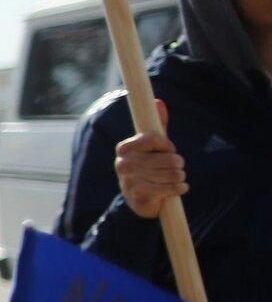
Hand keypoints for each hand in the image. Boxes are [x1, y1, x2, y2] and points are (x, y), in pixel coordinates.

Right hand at [114, 100, 186, 219]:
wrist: (140, 199)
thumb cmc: (149, 168)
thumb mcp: (153, 147)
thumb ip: (157, 125)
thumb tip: (158, 102)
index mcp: (124, 148)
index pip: (152, 138)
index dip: (167, 145)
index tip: (169, 149)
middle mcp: (122, 163)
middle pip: (167, 158)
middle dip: (178, 163)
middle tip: (176, 167)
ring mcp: (128, 181)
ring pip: (171, 174)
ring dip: (180, 177)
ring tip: (177, 178)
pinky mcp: (137, 196)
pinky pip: (168, 188)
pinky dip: (179, 188)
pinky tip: (180, 188)